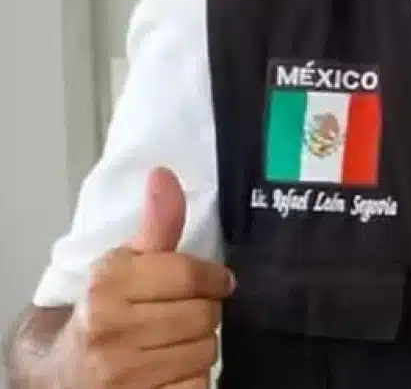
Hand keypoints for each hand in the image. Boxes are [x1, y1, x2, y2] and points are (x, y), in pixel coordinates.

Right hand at [71, 167, 234, 388]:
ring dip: (201, 345)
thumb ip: (155, 224)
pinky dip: (194, 377)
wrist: (63, 373)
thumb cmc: (105, 311)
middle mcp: (110, 332)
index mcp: (107, 287)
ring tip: (175, 342)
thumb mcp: (125, 264)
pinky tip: (173, 369)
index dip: (213, 277)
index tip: (217, 281)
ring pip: (207, 351)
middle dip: (204, 311)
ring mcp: (123, 376)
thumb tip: (164, 174)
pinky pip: (199, 385)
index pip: (188, 274)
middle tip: (185, 314)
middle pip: (204, 314)